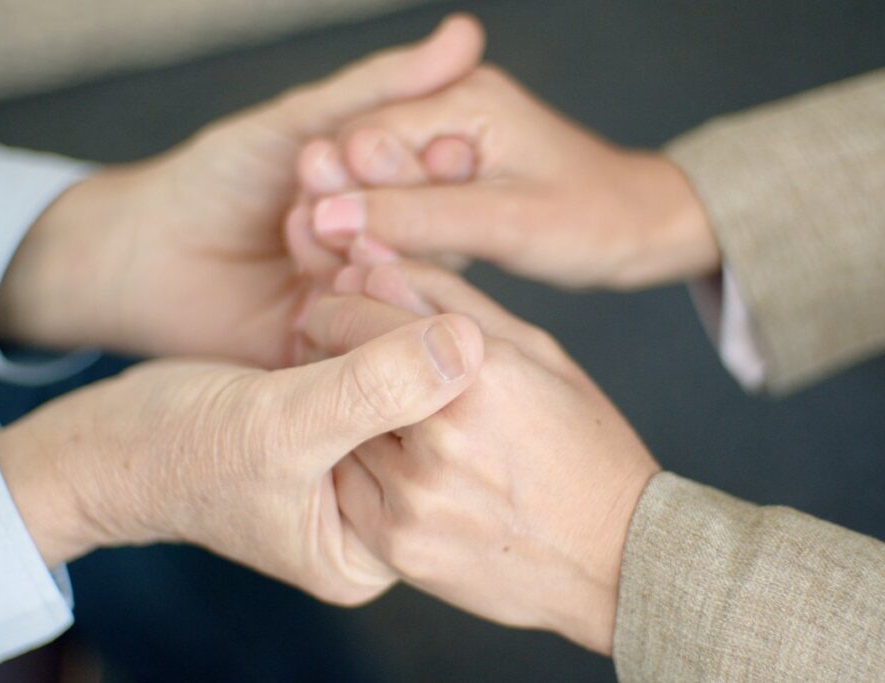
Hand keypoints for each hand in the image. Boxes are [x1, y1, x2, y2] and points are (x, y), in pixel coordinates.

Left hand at [0, 15, 484, 367]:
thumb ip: (377, 89)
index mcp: (390, 193)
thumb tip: (465, 34)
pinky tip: (316, 285)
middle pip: (433, 235)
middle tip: (336, 181)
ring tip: (306, 223)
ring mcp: (365, 302)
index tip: (443, 149)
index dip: (442, 165)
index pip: (446, 180)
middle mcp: (387, 249)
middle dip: (395, 204)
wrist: (142, 253)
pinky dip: (347, 305)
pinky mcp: (337, 353)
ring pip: (401, 283)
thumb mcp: (298, 125)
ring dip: (363, 250)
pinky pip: (367, 336)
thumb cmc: (216, 178)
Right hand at [0, 310, 482, 604]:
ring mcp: (362, 456)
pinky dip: (369, 309)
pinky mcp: (343, 413)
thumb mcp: (279, 425)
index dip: (448, 374)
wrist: (112, 437)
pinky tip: (349, 274)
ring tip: (355, 273)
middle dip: (416, 334)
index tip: (422, 305)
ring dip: (391, 311)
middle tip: (378, 276)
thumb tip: (469, 347)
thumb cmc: (179, 452)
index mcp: (376, 544)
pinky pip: (381, 356)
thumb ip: (372, 390)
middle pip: (438, 412)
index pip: (449, 457)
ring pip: (413, 374)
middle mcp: (381, 503)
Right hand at [299, 66, 719, 288]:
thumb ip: (417, 217)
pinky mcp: (449, 176)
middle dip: (347, 211)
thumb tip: (333, 216)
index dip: (341, 191)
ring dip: (364, 229)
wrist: (639, 229)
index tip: (325, 241)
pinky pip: (401, 204)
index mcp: (465, 98)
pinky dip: (390, 235)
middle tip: (332, 262)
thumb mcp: (506, 223)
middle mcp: (449, 109)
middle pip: (364, 159)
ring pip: (376, 185)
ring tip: (350, 272)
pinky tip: (379, 267)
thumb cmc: (594, 219)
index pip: (369, 138)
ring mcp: (447, 141)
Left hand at [302, 262, 659, 650]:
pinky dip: (359, 471)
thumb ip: (448, 300)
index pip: (361, 319)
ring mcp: (416, 500)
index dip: (338, 307)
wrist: (614, 558)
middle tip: (358, 362)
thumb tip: (370, 262)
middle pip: (339, 375)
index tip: (335, 309)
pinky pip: (346, 490)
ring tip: (390, 419)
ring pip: (340, 433)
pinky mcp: (400, 547)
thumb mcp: (534, 352)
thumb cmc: (582, 444)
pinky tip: (401, 468)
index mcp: (479, 375)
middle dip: (337, 358)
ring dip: (348, 417)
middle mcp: (442, 438)